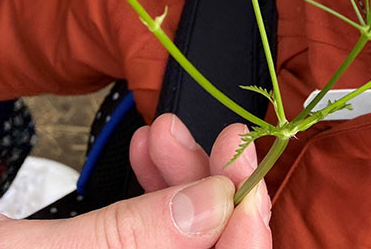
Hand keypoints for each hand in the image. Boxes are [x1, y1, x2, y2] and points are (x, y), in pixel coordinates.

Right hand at [0, 115, 270, 248]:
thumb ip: (125, 239)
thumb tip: (217, 205)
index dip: (245, 231)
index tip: (240, 161)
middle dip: (217, 197)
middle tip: (212, 136)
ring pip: (180, 243)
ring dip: (183, 185)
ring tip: (162, 133)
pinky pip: (144, 236)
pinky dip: (154, 192)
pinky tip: (146, 153)